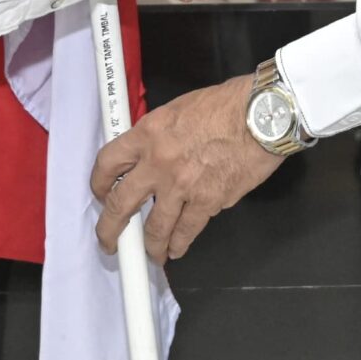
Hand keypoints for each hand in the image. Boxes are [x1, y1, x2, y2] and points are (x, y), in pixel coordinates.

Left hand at [92, 76, 283, 261]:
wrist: (262, 115)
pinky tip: (176, 248)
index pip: (108, 162)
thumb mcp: (179, 110)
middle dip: (110, 229)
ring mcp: (181, 186)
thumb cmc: (227, 105)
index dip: (98, 184)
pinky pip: (186, 231)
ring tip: (151, 254)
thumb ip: (159, 135)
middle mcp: (158, 162)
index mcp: (148, 133)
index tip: (100, 194)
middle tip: (109, 241)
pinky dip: (179, 244)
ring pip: (154, 228)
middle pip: (120, 204)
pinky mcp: (207, 202)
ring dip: (150, 246)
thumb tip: (150, 156)